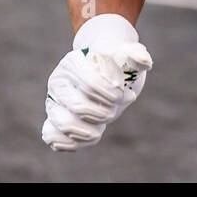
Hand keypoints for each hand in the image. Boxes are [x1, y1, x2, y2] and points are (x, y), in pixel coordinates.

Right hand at [41, 14, 152, 151]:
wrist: (103, 72)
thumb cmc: (115, 62)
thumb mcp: (127, 54)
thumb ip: (137, 55)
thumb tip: (144, 61)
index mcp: (72, 63)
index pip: (90, 83)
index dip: (112, 93)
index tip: (122, 93)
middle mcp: (57, 82)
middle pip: (79, 106)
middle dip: (105, 112)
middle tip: (115, 108)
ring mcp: (53, 102)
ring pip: (65, 124)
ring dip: (90, 131)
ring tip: (102, 125)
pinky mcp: (52, 120)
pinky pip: (53, 138)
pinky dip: (73, 142)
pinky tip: (91, 134)